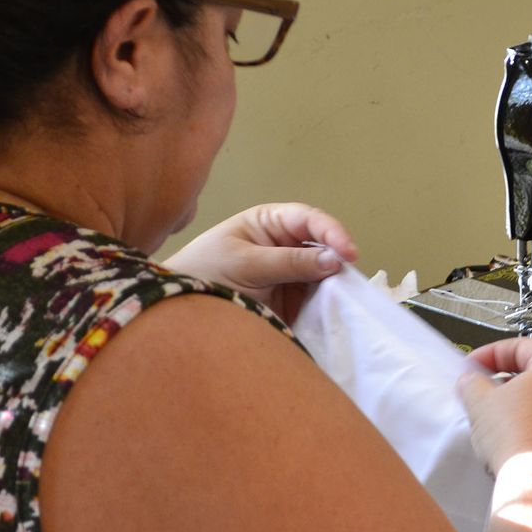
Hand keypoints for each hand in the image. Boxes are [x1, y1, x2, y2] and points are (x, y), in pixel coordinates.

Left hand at [161, 203, 358, 323]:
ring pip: (326, 275)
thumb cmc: (205, 274)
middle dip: (338, 259)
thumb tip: (334, 260)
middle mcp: (286, 245)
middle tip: (350, 277)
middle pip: (324, 246)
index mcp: (270, 223)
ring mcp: (292, 275)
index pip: (308, 220)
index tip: (346, 252)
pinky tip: (337, 310)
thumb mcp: (245, 264)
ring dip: (337, 284)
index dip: (331, 232)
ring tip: (348, 296)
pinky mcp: (294, 302)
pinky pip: (319, 300)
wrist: (180, 311)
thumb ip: (289, 262)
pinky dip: (329, 305)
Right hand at [458, 337, 531, 480]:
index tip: (475, 365)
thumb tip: (471, 382)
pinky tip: (516, 443)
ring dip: (524, 407)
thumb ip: (473, 383)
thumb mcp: (480, 401)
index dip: (493, 353)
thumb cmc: (521, 438)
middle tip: (485, 392)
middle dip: (508, 381)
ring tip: (497, 421)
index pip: (525, 346)